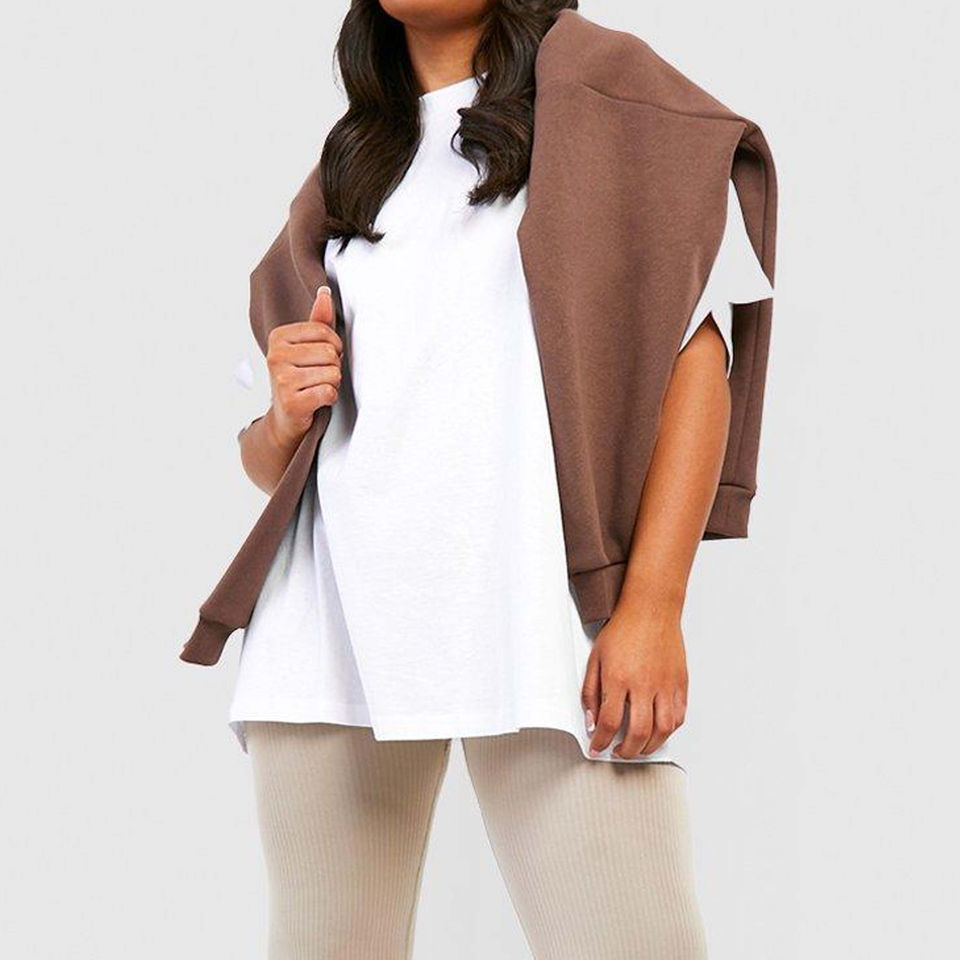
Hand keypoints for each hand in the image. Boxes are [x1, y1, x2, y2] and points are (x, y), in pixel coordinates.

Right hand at [266, 285, 342, 443]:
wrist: (285, 417)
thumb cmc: (298, 379)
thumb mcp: (306, 347)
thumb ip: (318, 321)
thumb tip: (325, 292)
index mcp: (279, 337)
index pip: (325, 331)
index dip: (334, 347)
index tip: (323, 358)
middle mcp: (275, 356)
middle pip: (330, 353)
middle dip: (333, 367)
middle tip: (318, 376)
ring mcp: (281, 380)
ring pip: (332, 373)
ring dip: (332, 383)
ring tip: (316, 387)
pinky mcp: (291, 402)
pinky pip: (328, 392)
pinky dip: (329, 398)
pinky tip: (316, 400)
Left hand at [581, 604, 687, 758]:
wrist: (651, 609)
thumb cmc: (623, 629)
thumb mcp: (595, 658)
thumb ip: (590, 692)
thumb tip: (592, 720)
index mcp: (618, 678)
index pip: (609, 722)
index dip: (602, 741)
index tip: (598, 747)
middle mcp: (644, 684)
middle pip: (638, 733)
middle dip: (626, 751)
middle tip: (619, 751)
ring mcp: (665, 685)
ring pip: (663, 730)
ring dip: (650, 746)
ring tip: (639, 747)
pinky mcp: (680, 683)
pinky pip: (679, 716)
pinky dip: (669, 730)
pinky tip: (658, 730)